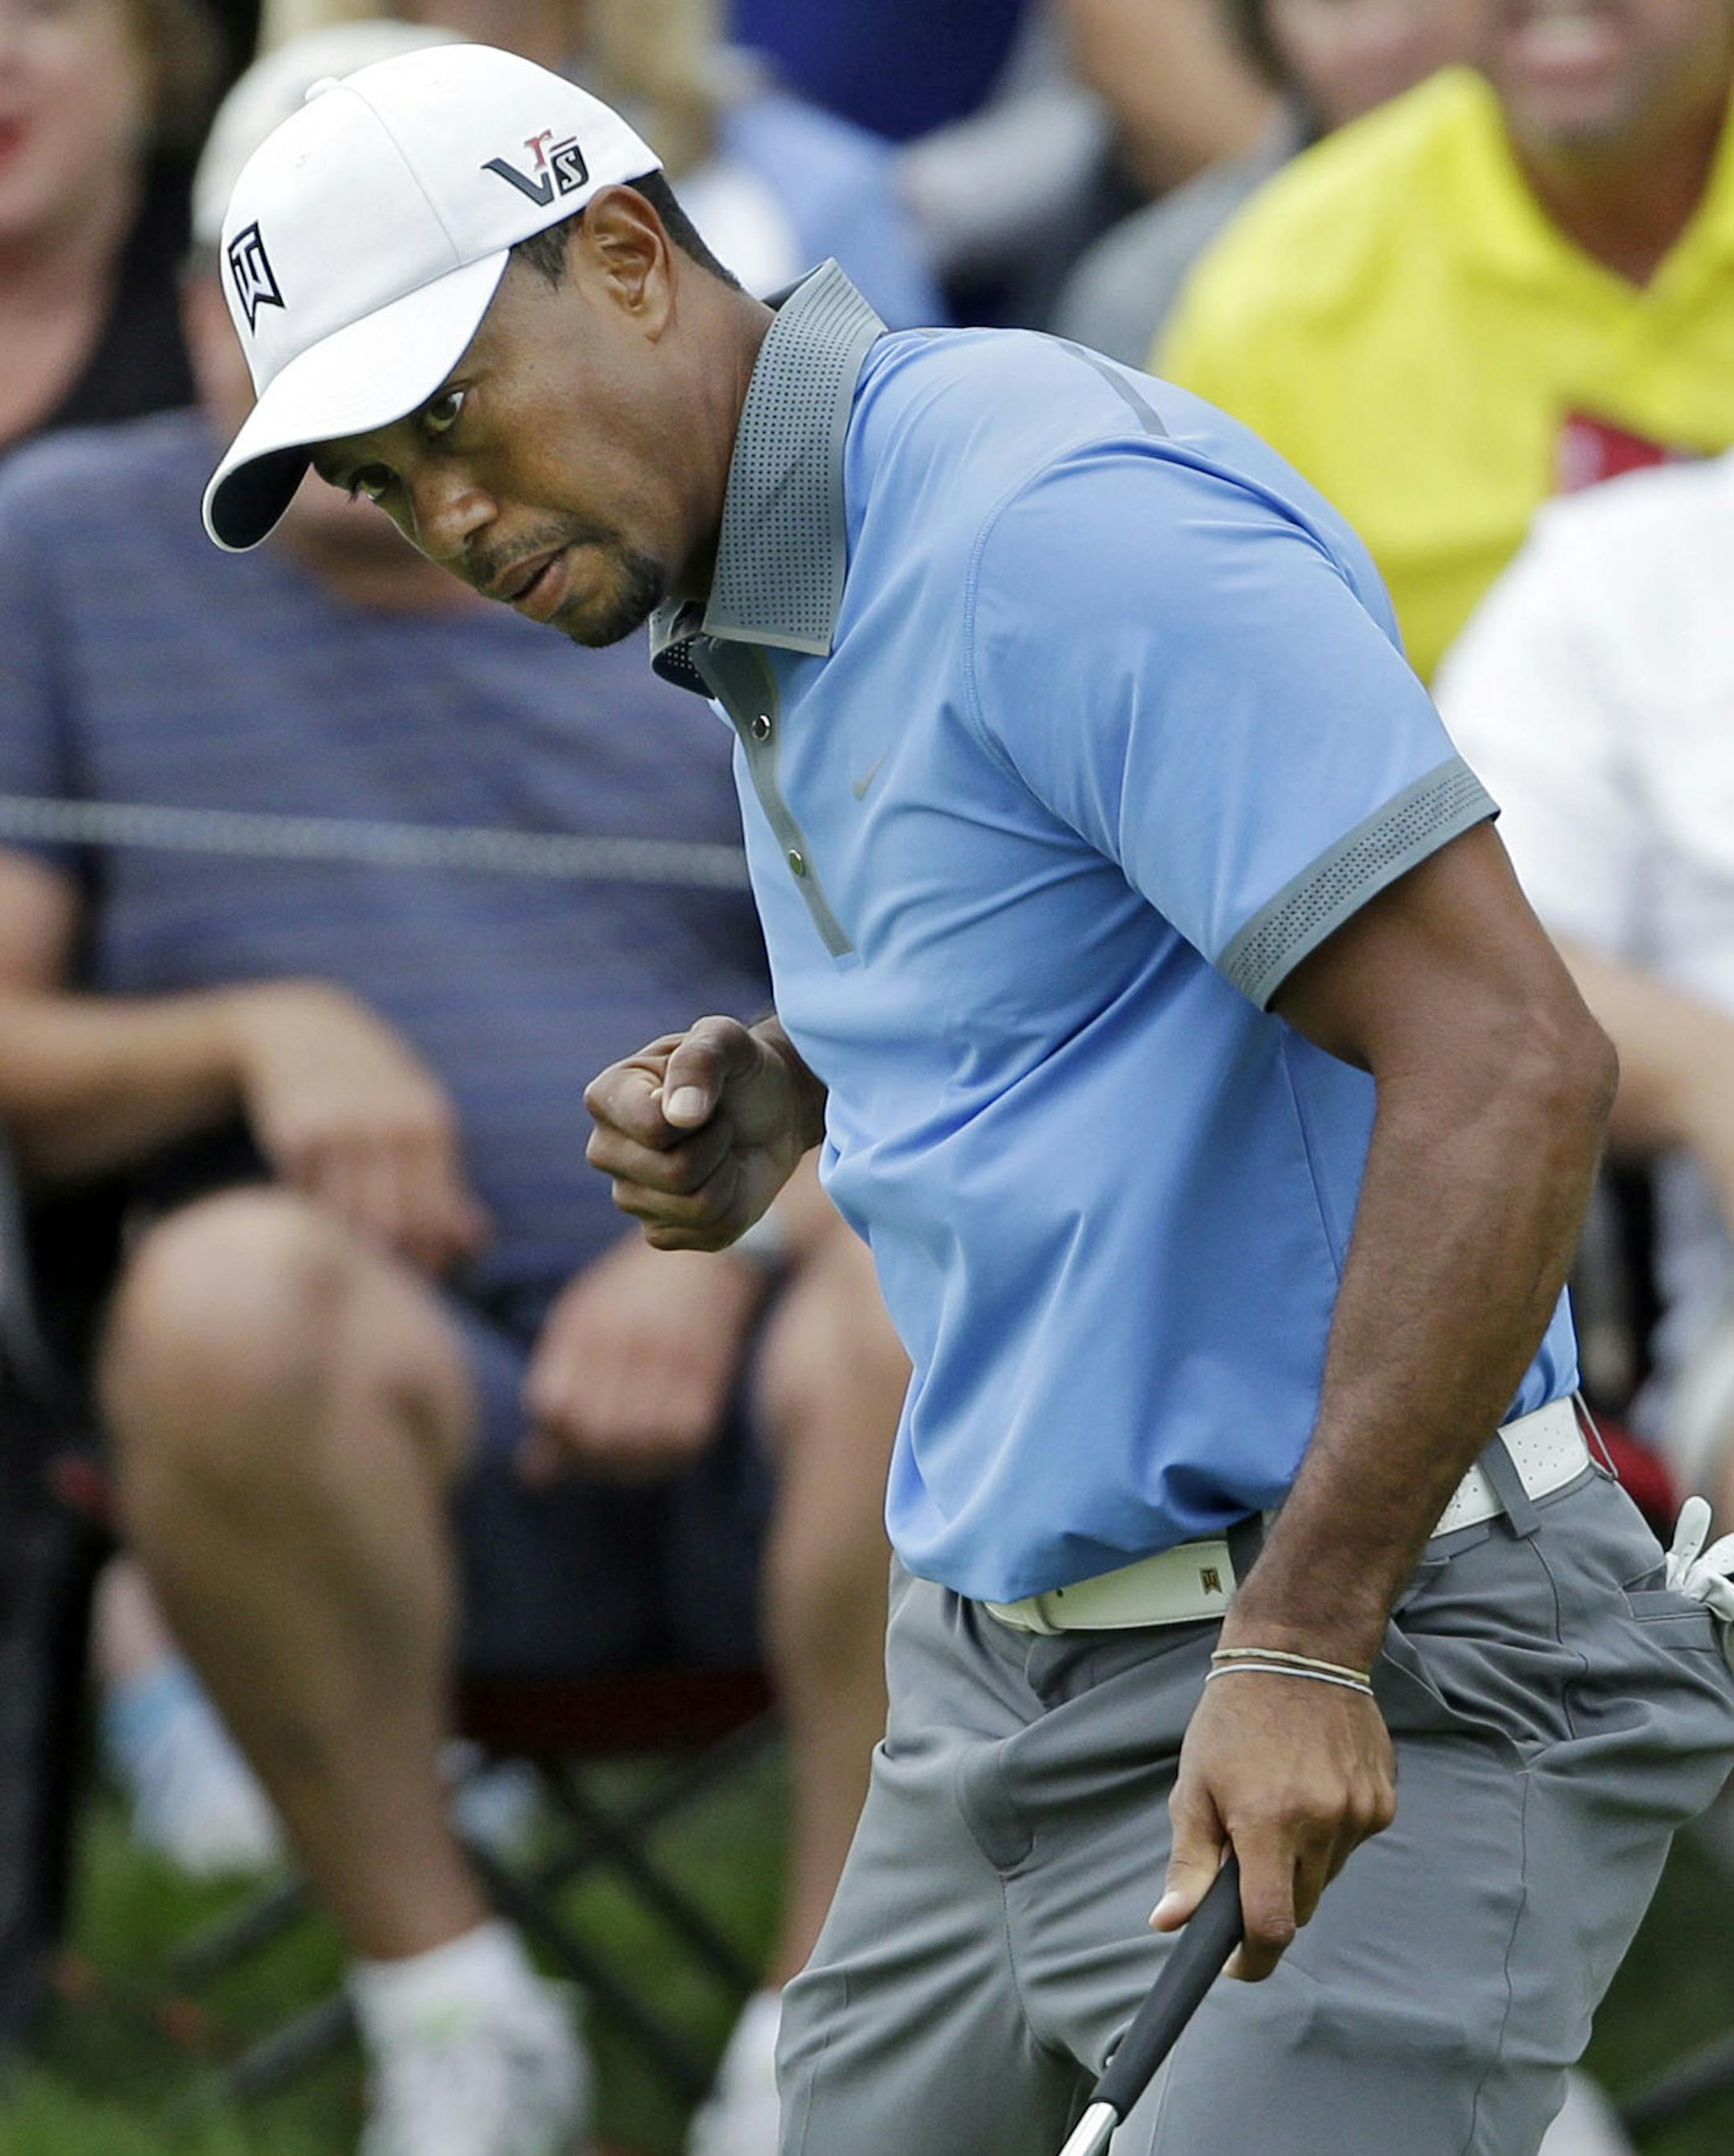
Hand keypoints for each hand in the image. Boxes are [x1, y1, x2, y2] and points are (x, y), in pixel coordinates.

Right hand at [221, 980, 491, 1274]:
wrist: (303, 1031)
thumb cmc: (375, 1087)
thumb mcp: (420, 1118)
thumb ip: (447, 1181)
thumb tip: (476, 1243)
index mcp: (430, 1123)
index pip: (437, 1215)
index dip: (431, 1257)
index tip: (421, 1272)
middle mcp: (389, 1125)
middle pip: (394, 1225)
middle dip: (390, 1260)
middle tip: (382, 1271)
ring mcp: (341, 1130)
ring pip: (348, 1219)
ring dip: (349, 1244)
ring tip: (351, 1249)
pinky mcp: (296, 1135)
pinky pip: (307, 1199)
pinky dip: (312, 1213)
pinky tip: (315, 1208)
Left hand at [518, 1234, 769, 1483]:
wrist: (702, 1261)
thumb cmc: (629, 1298)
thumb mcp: (581, 1325)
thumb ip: (556, 1391)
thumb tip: (532, 1474)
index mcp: (586, 1325)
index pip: (553, 1405)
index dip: (553, 1434)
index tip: (563, 1434)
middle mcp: (627, 1340)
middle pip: (595, 1431)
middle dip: (588, 1457)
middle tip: (595, 1456)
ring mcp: (671, 1356)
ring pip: (638, 1442)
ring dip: (628, 1464)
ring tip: (625, 1456)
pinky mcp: (708, 1374)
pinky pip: (683, 1437)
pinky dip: (668, 1456)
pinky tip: (658, 1448)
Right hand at [584, 1017, 817, 1250]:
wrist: (771, 1108)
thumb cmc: (740, 1068)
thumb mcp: (726, 1040)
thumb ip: (700, 1061)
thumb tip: (680, 1116)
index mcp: (606, 1097)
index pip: (653, 1128)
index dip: (699, 1115)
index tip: (709, 1095)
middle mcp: (605, 1150)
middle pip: (676, 1173)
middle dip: (718, 1144)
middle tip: (720, 1122)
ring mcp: (629, 1196)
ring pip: (697, 1206)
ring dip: (728, 1173)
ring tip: (721, 1148)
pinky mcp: (660, 1231)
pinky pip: (708, 1232)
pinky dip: (734, 1206)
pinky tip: (724, 1179)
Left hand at [1152, 1666, 1395, 1981]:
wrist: (1300, 1653)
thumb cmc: (1234, 1720)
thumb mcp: (1195, 1785)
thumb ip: (1189, 1861)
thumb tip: (1170, 1923)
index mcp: (1267, 1823)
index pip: (1271, 1926)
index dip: (1253, 1959)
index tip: (1235, 1960)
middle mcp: (1322, 1824)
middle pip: (1300, 1907)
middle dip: (1271, 1898)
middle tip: (1246, 1852)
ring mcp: (1359, 1813)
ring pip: (1328, 1877)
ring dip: (1301, 1864)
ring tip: (1279, 1805)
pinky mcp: (1383, 1801)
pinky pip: (1352, 1844)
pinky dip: (1329, 1835)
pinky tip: (1311, 1788)